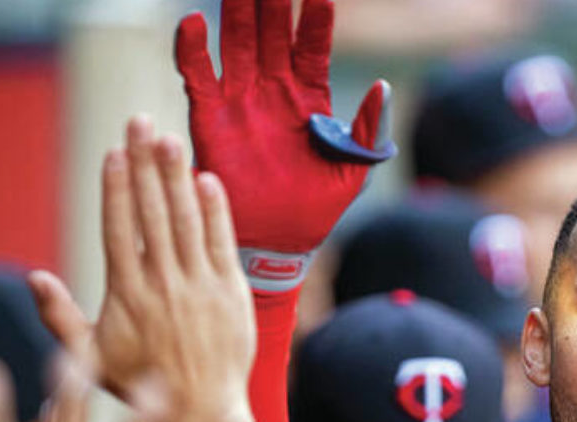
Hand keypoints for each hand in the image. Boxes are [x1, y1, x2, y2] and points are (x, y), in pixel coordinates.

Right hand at [29, 117, 254, 417]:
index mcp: (128, 293)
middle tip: (140, 123)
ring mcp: (200, 285)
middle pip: (152, 212)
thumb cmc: (142, 384)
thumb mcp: (89, 357)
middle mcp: (163, 283)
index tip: (114, 153)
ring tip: (171, 140)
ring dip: (178, 177)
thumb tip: (33, 277)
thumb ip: (59, 316)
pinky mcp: (231, 291)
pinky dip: (216, 210)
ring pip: (186, 220)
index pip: (119, 228)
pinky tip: (208, 179)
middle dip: (145, 165)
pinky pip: (222, 242)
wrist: (202, 409)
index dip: (116, 188)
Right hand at [174, 0, 394, 289]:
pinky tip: (194, 22)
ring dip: (237, 13)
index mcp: (310, 98)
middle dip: (272, 2)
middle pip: (272, 33)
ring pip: (237, 43)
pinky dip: (192, 48)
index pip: (312, 46)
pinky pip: (197, 75)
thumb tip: (383, 87)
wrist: (279, 242)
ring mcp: (241, 100)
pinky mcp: (210, 117)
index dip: (316, 19)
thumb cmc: (318, 208)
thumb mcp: (355, 170)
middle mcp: (274, 91)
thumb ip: (370, 129)